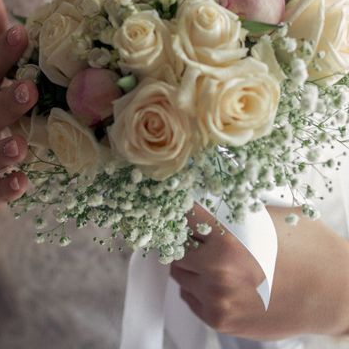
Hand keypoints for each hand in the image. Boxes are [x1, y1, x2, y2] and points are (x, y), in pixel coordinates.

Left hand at [171, 204, 348, 339]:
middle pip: (175, 247)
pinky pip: (189, 297)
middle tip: (202, 236)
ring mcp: (218, 299)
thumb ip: (231, 205)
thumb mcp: (270, 214)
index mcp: (228, 240)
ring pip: (179, 273)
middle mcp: (218, 271)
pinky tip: (223, 280)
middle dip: (186, 239)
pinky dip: (198, 287)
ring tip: (218, 260)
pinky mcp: (220, 320)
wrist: (334, 293)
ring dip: (191, 264)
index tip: (182, 207)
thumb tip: (201, 188)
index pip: (182, 217)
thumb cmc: (307, 249)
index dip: (182, 209)